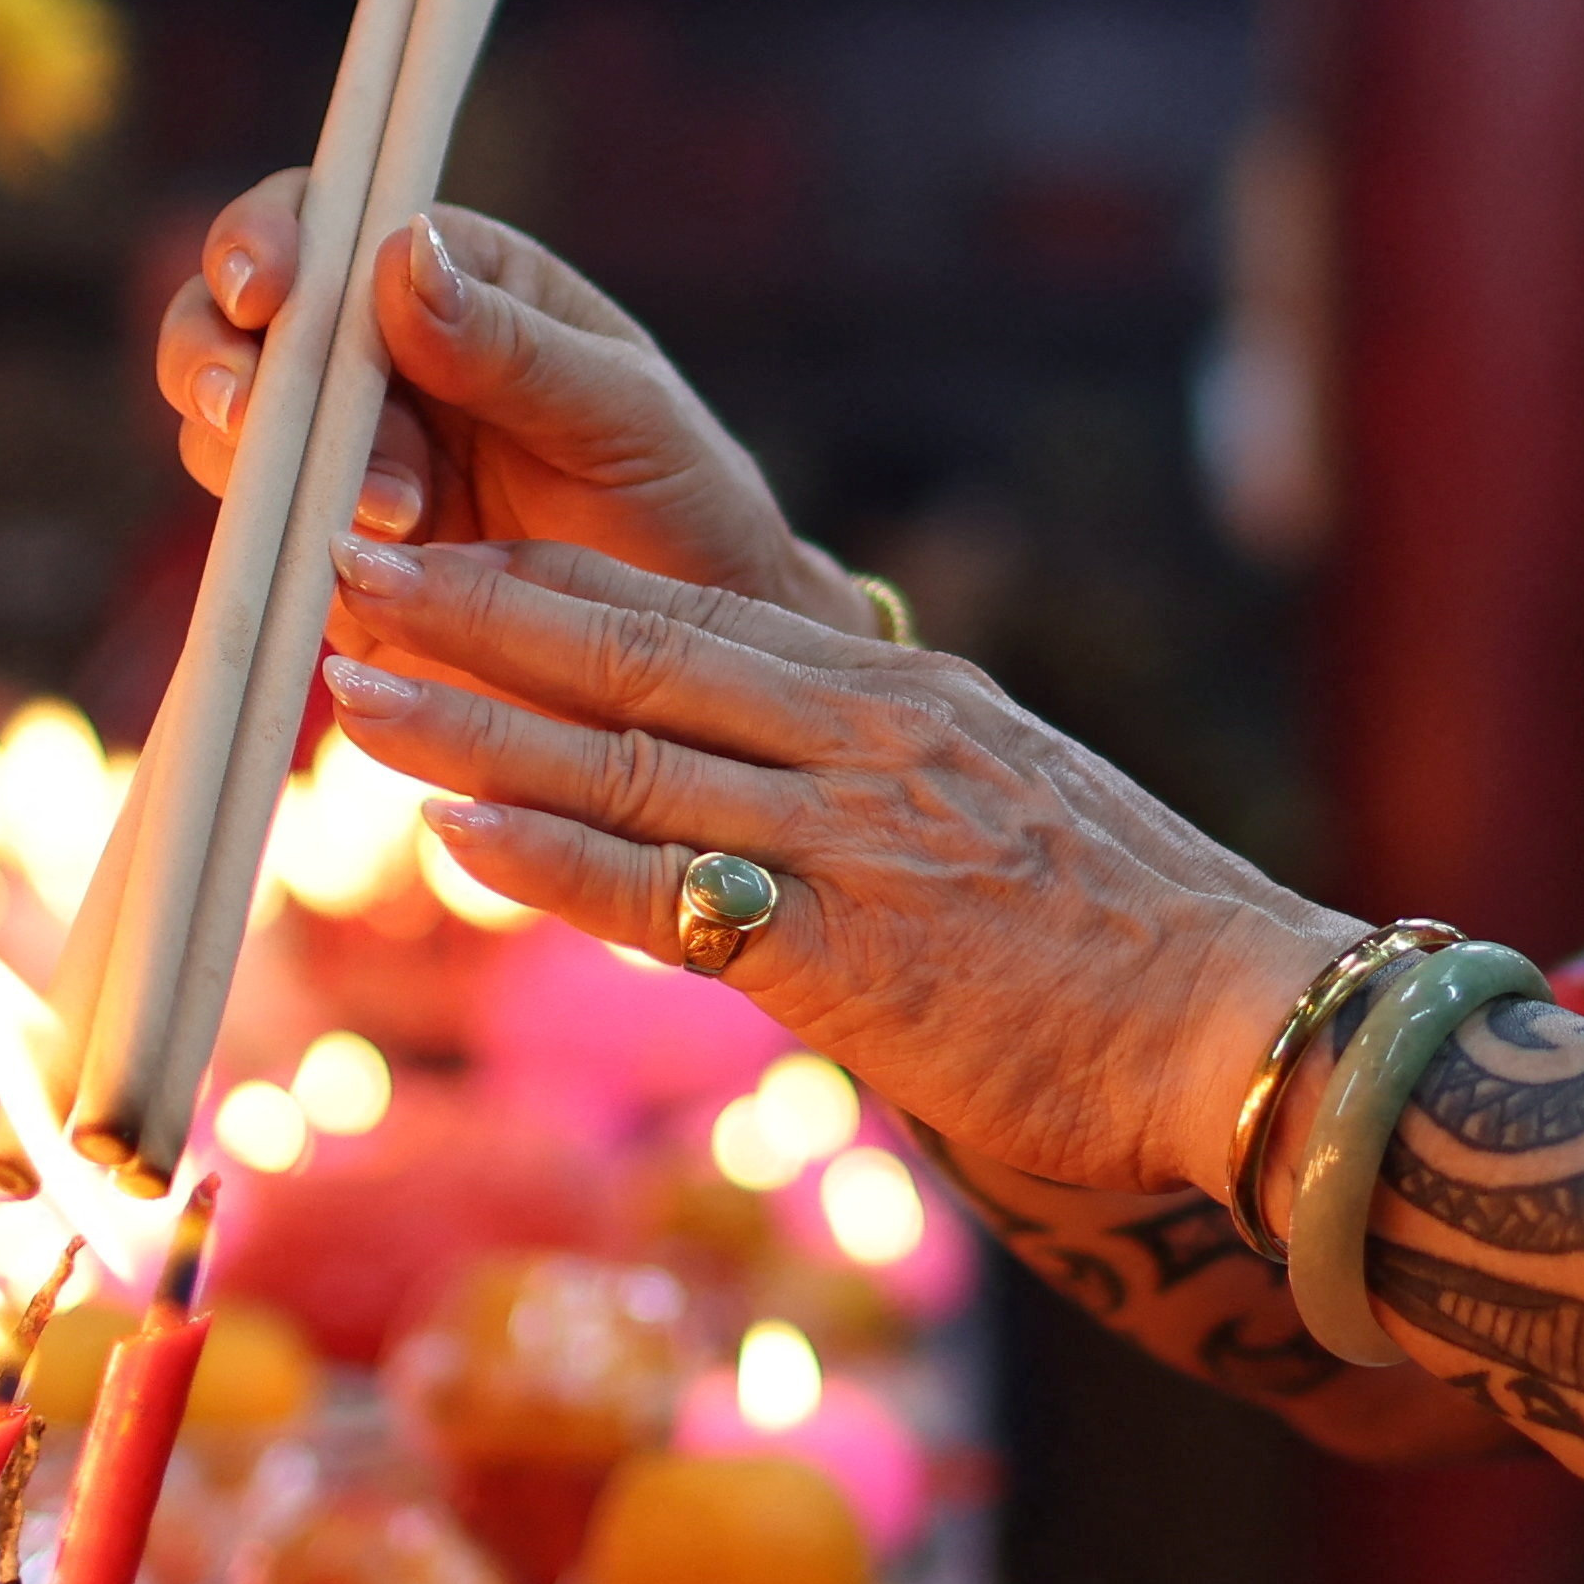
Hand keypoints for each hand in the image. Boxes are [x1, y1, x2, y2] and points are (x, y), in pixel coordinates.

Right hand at [151, 187, 871, 631]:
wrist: (685, 661)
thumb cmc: (678, 501)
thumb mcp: (622, 412)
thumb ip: (512, 344)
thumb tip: (402, 252)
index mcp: (455, 283)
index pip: (325, 222)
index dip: (268, 240)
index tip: (265, 289)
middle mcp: (380, 360)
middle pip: (234, 321)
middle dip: (215, 355)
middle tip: (243, 408)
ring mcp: (343, 459)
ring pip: (227, 432)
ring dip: (263, 463)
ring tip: (396, 513)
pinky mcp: (327, 555)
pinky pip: (254, 539)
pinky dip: (272, 548)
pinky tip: (345, 569)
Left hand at [309, 535, 1357, 1201]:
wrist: (1246, 1028)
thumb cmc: (1131, 942)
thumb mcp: (999, 808)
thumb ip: (880, 785)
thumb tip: (779, 783)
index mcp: (895, 699)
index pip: (684, 613)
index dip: (539, 582)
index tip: (429, 555)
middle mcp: (864, 743)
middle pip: (630, 653)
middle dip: (470, 610)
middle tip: (337, 573)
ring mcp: (854, 843)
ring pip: (626, 760)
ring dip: (472, 723)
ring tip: (349, 688)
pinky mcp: (851, 958)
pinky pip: (674, 898)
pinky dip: (554, 862)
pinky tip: (452, 836)